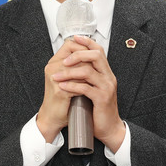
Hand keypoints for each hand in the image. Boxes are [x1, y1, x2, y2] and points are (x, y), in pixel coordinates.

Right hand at [36, 40, 88, 141]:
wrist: (52, 117)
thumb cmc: (61, 99)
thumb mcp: (68, 78)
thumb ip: (76, 66)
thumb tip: (92, 55)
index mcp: (54, 63)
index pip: (70, 44)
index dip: (84, 46)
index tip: (93, 53)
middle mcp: (52, 68)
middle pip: (76, 54)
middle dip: (90, 61)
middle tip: (97, 68)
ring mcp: (55, 79)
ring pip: (80, 68)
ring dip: (90, 75)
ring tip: (95, 80)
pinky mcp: (60, 91)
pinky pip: (79, 84)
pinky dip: (87, 87)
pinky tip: (90, 91)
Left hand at [51, 35, 125, 152]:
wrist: (109, 128)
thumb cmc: (99, 110)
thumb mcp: (94, 89)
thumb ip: (88, 77)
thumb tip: (73, 64)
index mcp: (106, 73)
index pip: (99, 50)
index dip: (87, 42)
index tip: (75, 38)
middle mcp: (108, 77)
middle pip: (96, 55)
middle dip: (78, 54)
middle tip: (64, 60)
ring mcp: (106, 87)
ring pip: (88, 71)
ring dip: (69, 72)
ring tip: (57, 76)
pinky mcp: (102, 98)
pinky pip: (85, 88)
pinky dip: (71, 86)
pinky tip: (62, 87)